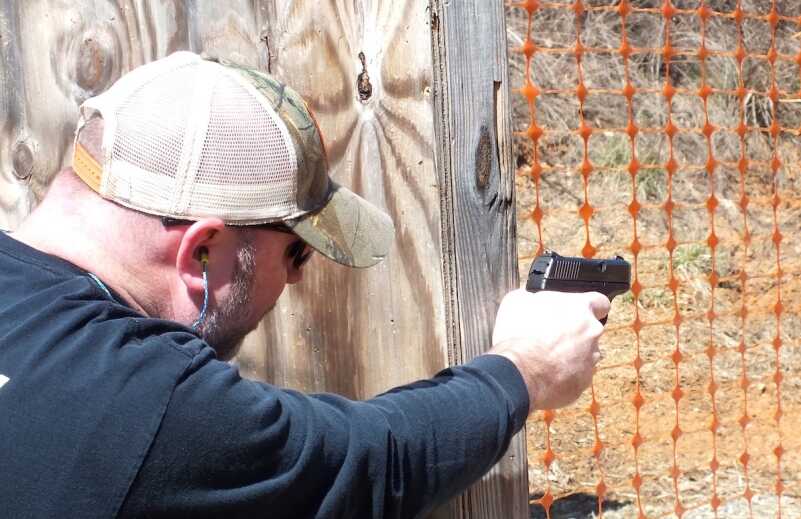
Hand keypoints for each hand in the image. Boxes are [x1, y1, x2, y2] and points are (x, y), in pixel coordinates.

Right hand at [488, 289, 609, 411]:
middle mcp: (592, 332)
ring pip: (585, 354)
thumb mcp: (515, 301)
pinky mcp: (584, 381)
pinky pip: (577, 375)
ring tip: (545, 357)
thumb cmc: (519, 335)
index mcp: (580, 308)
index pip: (600, 302)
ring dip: (570, 354)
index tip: (577, 312)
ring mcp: (590, 358)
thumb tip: (529, 298)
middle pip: (590, 330)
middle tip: (550, 336)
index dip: (589, 306)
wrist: (519, 373)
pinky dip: (564, 374)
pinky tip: (545, 373)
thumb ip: (530, 296)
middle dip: (574, 333)